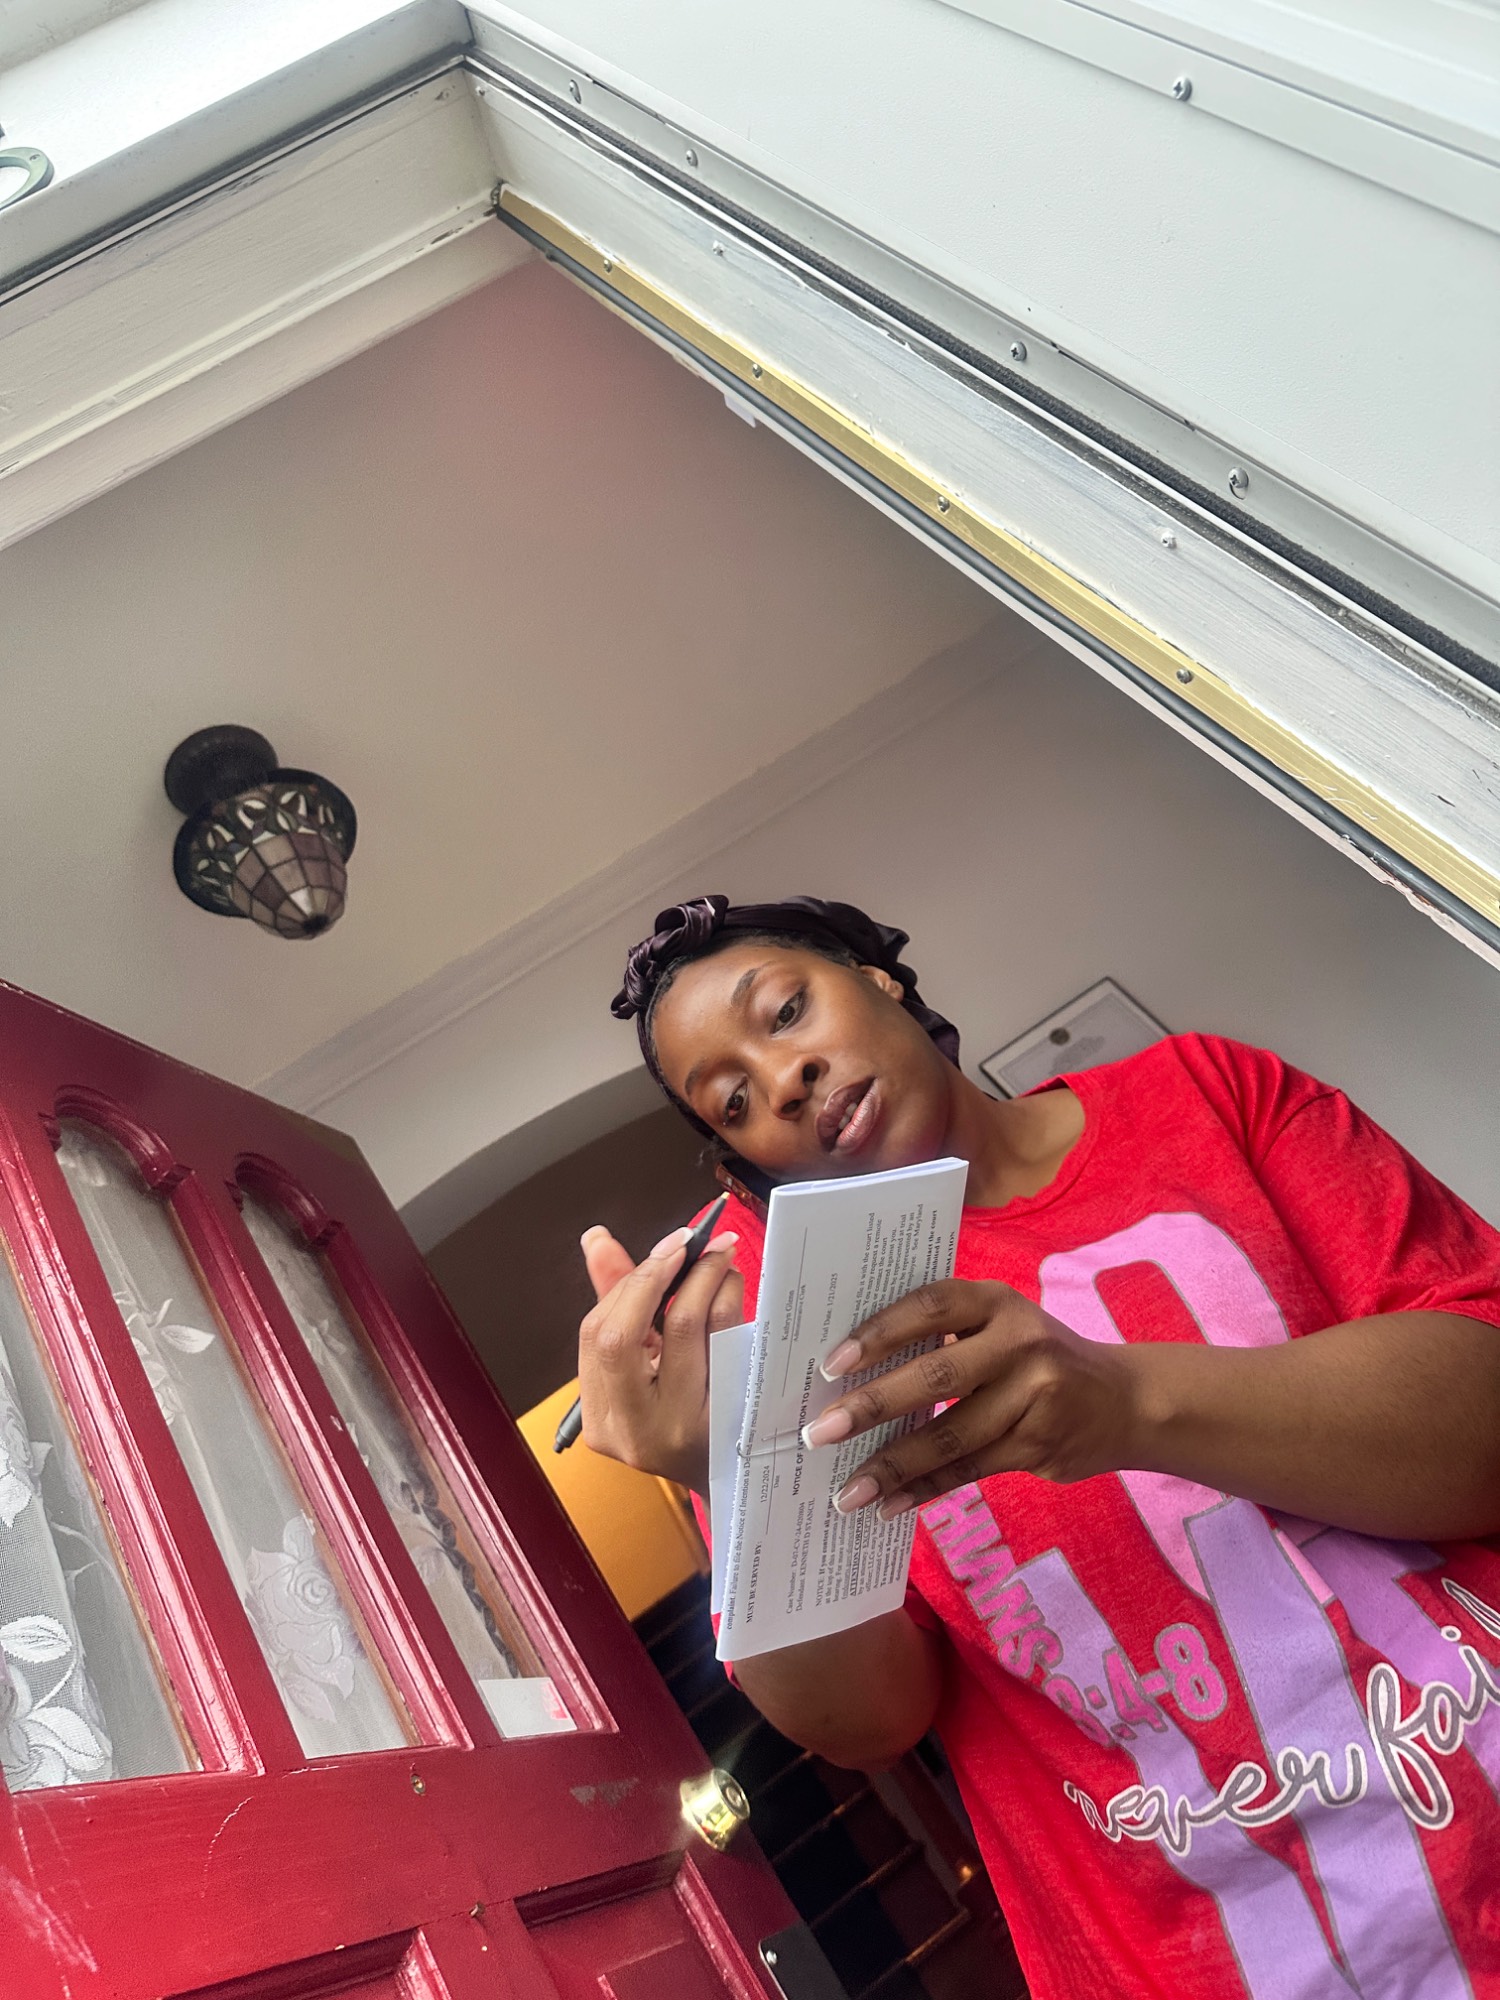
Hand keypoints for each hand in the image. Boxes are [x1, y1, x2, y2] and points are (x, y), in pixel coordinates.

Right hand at [577, 1222, 743, 1492]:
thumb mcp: (642, 1366)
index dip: (628, 1283)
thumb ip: (616, 1299)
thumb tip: (596, 1238)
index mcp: (601, 1416)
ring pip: (682, 1333)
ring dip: (702, 1280)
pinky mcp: (725, 1423)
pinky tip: (733, 1287)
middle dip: (658, 1276)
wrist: (734, 1475)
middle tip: (692, 1243)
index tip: (664, 1246)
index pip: (597, 1335)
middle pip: (624, 1336)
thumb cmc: (681, 1415)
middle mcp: (632, 1430)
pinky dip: (727, 1304)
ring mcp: (679, 1432)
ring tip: (720, 1256)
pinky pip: (725, 1346)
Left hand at [802, 1280, 1137, 1516]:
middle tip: (820, 1433)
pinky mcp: (1039, 1445)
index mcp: (996, 1302)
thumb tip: (853, 1372)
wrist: (1127, 1400)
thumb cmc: (1037, 1358)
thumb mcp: (1000, 1326)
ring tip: (846, 1490)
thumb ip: (944, 1337)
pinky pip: (969, 1470)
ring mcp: (1034, 1396)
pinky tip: (888, 1504)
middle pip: (934, 1376)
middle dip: (871, 1407)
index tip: (830, 1364)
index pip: (928, 1307)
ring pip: (950, 1435)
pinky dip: (925, 1489)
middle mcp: (1019, 1343)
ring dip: (892, 1466)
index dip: (877, 1332)